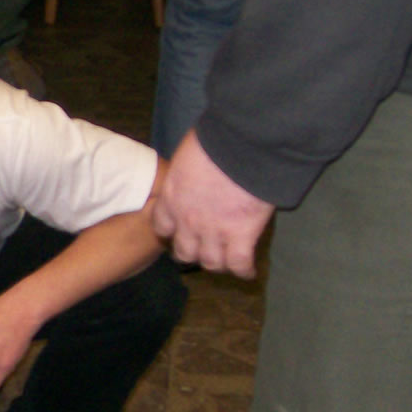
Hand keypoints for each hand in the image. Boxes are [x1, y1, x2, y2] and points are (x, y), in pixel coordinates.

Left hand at [152, 130, 274, 277]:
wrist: (243, 142)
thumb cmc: (216, 138)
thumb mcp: (188, 152)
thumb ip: (188, 169)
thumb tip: (196, 166)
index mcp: (172, 197)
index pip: (162, 226)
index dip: (171, 232)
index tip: (178, 231)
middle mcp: (188, 220)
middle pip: (184, 252)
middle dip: (192, 253)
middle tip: (203, 249)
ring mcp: (214, 231)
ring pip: (211, 262)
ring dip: (218, 263)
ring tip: (226, 262)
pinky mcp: (241, 235)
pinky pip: (240, 264)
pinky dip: (244, 271)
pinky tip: (248, 272)